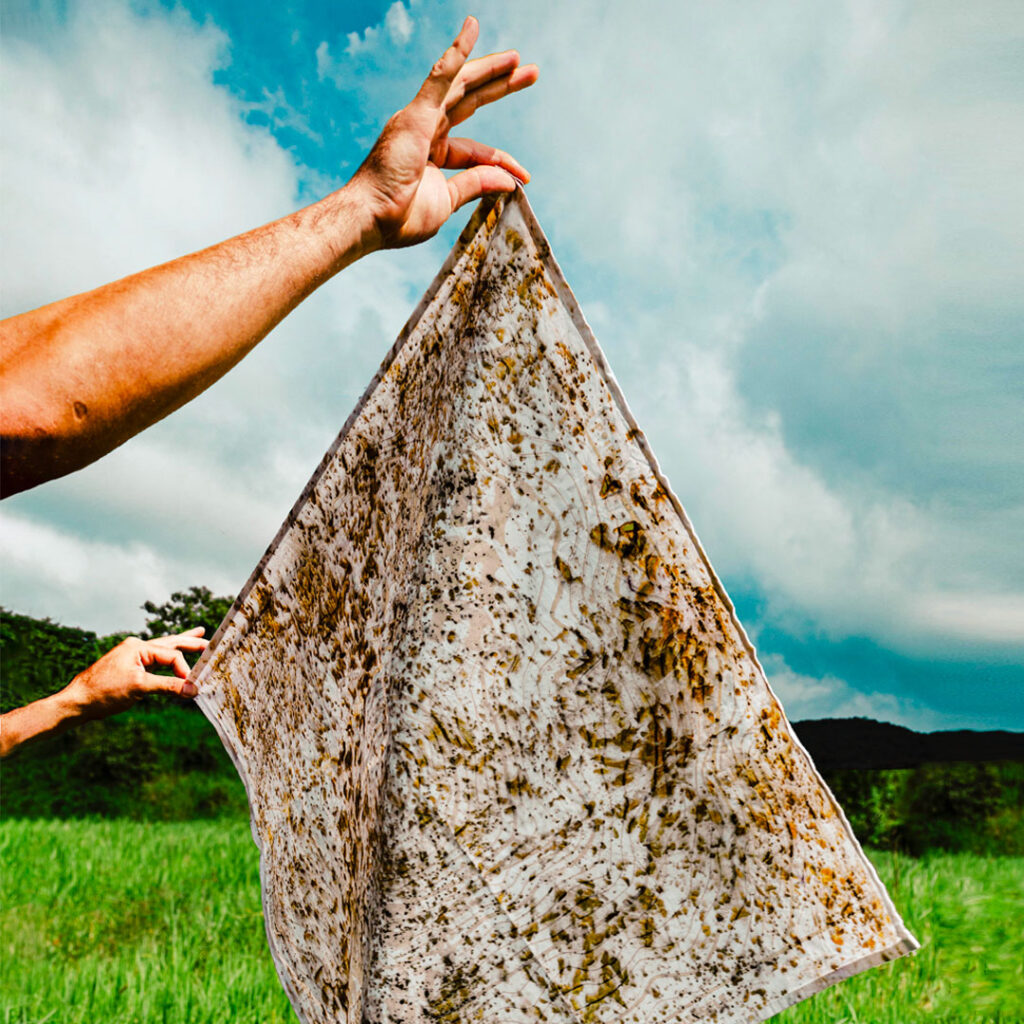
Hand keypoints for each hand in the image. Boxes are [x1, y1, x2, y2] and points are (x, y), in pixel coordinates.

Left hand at [65, 627, 208, 720]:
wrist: (77, 702)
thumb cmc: (103, 692)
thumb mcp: (139, 687)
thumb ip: (168, 686)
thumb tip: (193, 690)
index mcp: (138, 646)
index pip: (170, 655)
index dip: (184, 671)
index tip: (191, 687)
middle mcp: (136, 647)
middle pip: (170, 643)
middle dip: (190, 642)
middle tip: (210, 642)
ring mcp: (132, 657)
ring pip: (163, 650)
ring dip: (180, 646)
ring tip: (197, 636)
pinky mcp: (129, 668)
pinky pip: (155, 661)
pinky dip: (168, 661)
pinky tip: (174, 659)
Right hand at [351, 16, 537, 248]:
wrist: (373, 220)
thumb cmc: (400, 217)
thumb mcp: (447, 201)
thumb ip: (476, 185)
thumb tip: (510, 182)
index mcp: (433, 154)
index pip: (476, 150)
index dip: (503, 161)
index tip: (524, 177)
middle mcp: (427, 130)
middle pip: (471, 101)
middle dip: (501, 86)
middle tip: (531, 73)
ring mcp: (420, 120)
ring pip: (461, 85)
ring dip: (490, 69)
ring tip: (519, 59)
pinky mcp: (416, 115)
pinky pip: (440, 77)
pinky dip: (456, 53)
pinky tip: (472, 29)